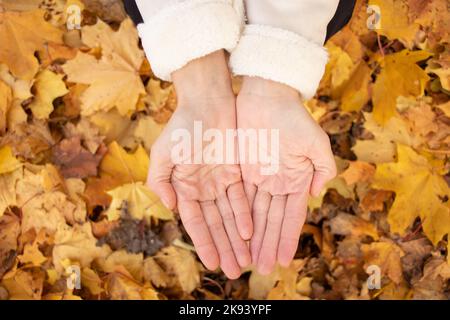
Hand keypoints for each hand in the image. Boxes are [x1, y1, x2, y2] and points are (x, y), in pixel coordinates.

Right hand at [147, 51, 251, 278]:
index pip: (196, 223)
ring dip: (237, 238)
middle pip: (216, 225)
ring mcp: (220, 182)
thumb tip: (169, 206)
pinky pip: (242, 198)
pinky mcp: (236, 173)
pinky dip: (246, 215)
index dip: (204, 243)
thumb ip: (160, 181)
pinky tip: (251, 233)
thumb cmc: (182, 126)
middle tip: (234, 272)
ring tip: (246, 261)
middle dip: (224, 248)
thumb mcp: (163, 153)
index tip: (213, 264)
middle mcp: (203, 189)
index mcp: (184, 188)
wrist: (206, 102)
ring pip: (230, 216)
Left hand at [236, 77, 335, 273]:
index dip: (287, 238)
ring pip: (255, 214)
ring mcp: (259, 178)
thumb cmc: (293, 116)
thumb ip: (323, 167)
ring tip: (248, 259)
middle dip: (268, 245)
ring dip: (253, 237)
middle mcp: (278, 183)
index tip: (284, 260)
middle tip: (262, 269)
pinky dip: (238, 217)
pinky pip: (239, 198)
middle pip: (271, 220)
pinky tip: (237, 234)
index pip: (292, 216)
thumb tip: (316, 193)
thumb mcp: (316, 141)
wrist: (266, 96)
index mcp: (297, 180)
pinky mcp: (241, 171)